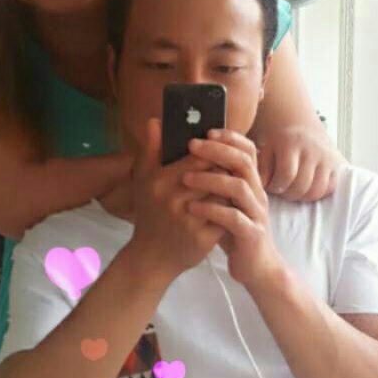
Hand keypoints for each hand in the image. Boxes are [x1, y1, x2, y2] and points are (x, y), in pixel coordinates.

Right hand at [130, 118, 231, 283]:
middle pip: (214, 174)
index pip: (199, 158)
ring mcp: (189, 219)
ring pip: (223, 194)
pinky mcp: (202, 238)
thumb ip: (151, 148)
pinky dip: (231, 211)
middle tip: (230, 168)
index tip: (218, 153)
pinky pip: (226, 216)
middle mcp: (174, 199)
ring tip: (233, 186)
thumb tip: (155, 120)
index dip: (214, 153)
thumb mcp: (144, 180)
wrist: (152, 257)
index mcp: (160, 181)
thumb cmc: (150, 213)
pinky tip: (232, 208)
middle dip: (225, 170)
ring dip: (231, 189)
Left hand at [182, 129, 284, 288]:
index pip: (247, 151)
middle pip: (243, 163)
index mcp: (251, 182)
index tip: (207, 130)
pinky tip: (192, 207)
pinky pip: (234, 218)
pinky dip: (212, 210)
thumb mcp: (224, 201)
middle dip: (217, 150)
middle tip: (192, 145)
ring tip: (185, 177)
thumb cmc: (234, 231)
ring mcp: (256, 214)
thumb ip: (214, 180)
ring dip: (211, 178)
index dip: (230, 138)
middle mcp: (257, 194)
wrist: (256, 268)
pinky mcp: (252, 235)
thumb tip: (188, 156)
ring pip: (240, 187)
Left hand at [256, 125, 346, 201]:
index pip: (286, 175)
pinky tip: (305, 189)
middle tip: (281, 190)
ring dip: (302, 197)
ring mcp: (327, 158)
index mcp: (292, 143)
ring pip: (316, 190)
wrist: (301, 129)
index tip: (271, 186)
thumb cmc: (279, 144)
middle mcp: (312, 150)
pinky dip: (317, 194)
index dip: (276, 186)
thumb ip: (262, 168)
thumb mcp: (265, 150)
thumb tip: (263, 187)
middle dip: (288, 194)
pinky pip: (329, 189)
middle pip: (302, 185)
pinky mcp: (337, 165)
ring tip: (293, 190)